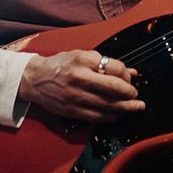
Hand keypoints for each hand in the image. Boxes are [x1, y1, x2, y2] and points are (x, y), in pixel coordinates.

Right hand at [18, 50, 144, 121]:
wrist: (34, 78)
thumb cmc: (61, 65)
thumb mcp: (83, 56)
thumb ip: (106, 63)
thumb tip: (131, 72)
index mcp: (83, 60)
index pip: (114, 68)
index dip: (127, 75)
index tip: (130, 78)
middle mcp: (79, 77)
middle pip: (113, 88)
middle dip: (130, 94)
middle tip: (137, 96)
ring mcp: (75, 96)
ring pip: (107, 105)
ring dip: (125, 108)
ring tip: (136, 107)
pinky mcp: (72, 110)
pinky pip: (97, 116)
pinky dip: (111, 116)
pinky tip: (119, 114)